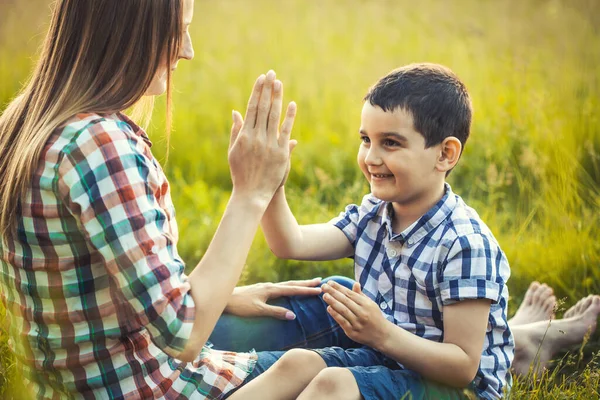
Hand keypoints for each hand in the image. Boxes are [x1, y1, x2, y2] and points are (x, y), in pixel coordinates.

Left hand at [224, 278, 321, 319]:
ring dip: (298, 284)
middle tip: (320, 281)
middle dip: (306, 284)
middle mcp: (269, 286)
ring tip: (308, 283)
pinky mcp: (260, 290)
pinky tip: (287, 289)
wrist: (224, 298)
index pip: (293, 290)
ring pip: (285, 285)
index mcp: (271, 290)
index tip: (320, 290)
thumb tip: (293, 315)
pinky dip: (288, 287)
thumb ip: (275, 312)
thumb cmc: (240, 306)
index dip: (306, 290)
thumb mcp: (258, 311)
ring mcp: (265, 287)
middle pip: (292, 284)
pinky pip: (279, 287)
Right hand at [228, 70, 296, 203]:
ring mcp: (269, 144)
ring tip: (279, 82)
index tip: (261, 79)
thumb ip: (236, 130)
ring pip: (274, 116)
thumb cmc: (241, 172)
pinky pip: (285, 131)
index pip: (251, 108)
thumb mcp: (233, 151)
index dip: (257, 92)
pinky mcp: (281, 153)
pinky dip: (289, 117)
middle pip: (263, 108)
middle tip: (271, 73)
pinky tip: (292, 104)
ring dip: (277, 98)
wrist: (252, 193)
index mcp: (244, 136)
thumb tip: (236, 111)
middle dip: (267, 89)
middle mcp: (257, 137)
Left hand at [322, 280, 391, 348]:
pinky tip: (329, 308)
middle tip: (324, 286)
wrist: (382, 335)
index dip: (339, 287)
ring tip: (325, 295)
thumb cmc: (374, 317)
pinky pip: (342, 322)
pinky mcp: (353, 332)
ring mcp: (357, 323)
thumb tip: (355, 283)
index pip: (350, 293)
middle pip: (345, 300)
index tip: (330, 282)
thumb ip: (361, 295)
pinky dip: (335, 315)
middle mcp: (362, 313)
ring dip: (333, 302)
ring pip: (343, 310)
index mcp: (366, 304)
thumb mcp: (371, 304)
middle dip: (333, 292)